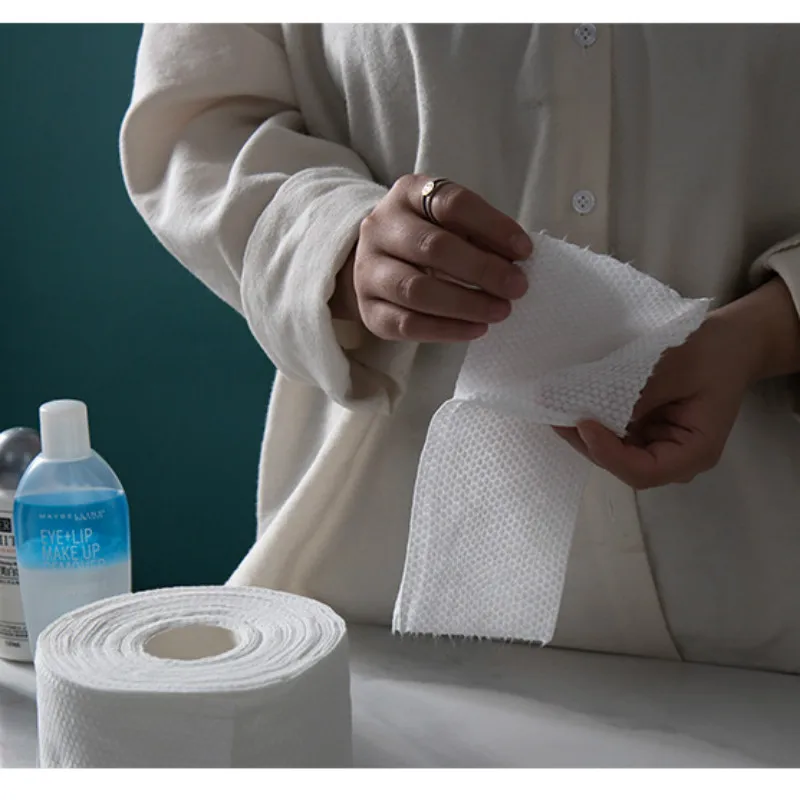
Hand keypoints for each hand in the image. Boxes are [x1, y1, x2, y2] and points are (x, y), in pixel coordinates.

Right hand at [329, 175, 532, 341]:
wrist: (375, 264)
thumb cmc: (427, 239)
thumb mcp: (451, 223)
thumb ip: (480, 235)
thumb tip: (516, 261)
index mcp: (407, 194)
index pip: (452, 204)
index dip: (493, 226)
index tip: (524, 251)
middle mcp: (379, 228)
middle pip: (433, 248)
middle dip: (483, 270)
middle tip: (517, 287)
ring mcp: (368, 270)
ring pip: (416, 290)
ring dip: (466, 303)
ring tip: (501, 311)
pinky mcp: (368, 309)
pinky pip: (407, 323)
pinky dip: (446, 329)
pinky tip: (476, 329)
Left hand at [554, 277, 799, 488]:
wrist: (731, 340)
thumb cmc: (712, 352)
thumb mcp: (676, 369)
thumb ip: (638, 395)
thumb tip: (592, 409)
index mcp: (695, 451)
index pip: (644, 472)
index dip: (609, 454)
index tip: (583, 424)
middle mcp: (674, 458)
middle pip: (623, 465)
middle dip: (587, 443)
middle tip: (555, 415)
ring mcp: (656, 446)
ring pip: (613, 453)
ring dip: (583, 434)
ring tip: (555, 410)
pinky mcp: (644, 431)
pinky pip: (614, 434)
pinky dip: (593, 421)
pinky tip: (570, 405)